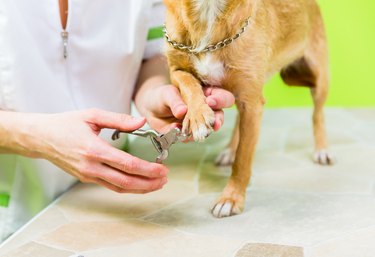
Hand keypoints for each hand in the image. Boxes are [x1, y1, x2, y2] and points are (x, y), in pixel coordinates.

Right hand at [5, 109, 168, 193]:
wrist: (41, 138)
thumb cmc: (66, 124)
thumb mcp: (92, 115)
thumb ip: (119, 119)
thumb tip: (141, 121)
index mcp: (94, 150)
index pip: (127, 165)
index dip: (148, 170)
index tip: (163, 169)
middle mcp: (91, 167)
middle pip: (126, 181)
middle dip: (149, 183)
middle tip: (165, 179)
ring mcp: (88, 175)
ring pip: (119, 188)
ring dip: (141, 188)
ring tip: (157, 184)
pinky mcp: (87, 178)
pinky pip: (110, 186)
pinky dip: (128, 187)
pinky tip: (139, 183)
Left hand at [136, 84, 234, 132]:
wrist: (150, 109)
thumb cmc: (162, 96)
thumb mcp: (167, 94)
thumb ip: (175, 101)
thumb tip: (182, 111)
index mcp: (205, 94)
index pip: (221, 96)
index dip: (220, 99)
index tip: (210, 102)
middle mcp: (205, 109)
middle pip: (219, 115)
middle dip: (218, 120)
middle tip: (214, 124)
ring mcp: (198, 123)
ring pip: (207, 129)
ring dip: (202, 132)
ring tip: (196, 133)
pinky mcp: (189, 134)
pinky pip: (191, 137)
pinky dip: (186, 137)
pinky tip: (180, 133)